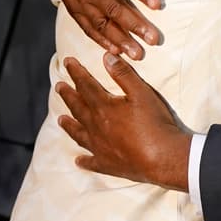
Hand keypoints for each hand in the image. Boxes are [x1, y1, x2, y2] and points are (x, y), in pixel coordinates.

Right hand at [44, 0, 162, 59]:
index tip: (157, 5)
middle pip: (112, 8)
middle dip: (133, 25)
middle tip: (153, 39)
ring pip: (100, 23)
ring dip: (119, 39)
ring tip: (138, 53)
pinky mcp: (73, 7)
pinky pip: (87, 27)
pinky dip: (100, 40)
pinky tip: (116, 52)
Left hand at [56, 54, 190, 190]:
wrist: (162, 157)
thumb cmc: (154, 122)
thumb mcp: (142, 93)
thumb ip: (123, 74)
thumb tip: (106, 57)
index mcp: (104, 107)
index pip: (86, 85)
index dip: (76, 72)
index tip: (67, 62)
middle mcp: (96, 127)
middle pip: (78, 108)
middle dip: (68, 95)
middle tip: (58, 87)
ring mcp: (99, 147)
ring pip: (79, 134)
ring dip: (69, 125)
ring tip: (60, 119)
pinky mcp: (107, 164)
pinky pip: (91, 162)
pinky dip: (84, 160)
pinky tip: (78, 160)